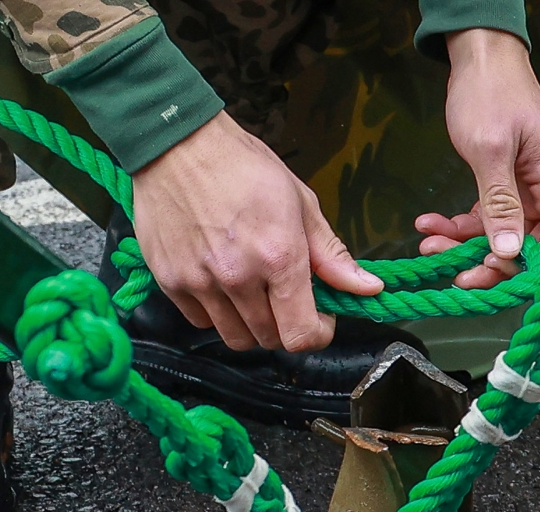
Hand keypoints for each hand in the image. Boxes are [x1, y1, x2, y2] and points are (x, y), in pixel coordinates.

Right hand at [131, 112, 383, 351]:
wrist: (177, 144)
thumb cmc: (243, 166)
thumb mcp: (300, 202)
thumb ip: (331, 255)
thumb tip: (369, 289)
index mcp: (279, 256)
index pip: (301, 334)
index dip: (317, 332)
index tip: (318, 316)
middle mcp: (238, 277)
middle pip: (270, 339)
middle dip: (286, 325)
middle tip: (285, 296)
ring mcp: (200, 283)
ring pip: (236, 338)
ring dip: (252, 325)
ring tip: (253, 292)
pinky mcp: (170, 282)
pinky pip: (201, 322)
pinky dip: (216, 313)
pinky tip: (221, 284)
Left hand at [415, 29, 539, 288]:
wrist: (480, 59)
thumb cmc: (491, 95)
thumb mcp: (491, 150)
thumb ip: (500, 204)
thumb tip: (508, 253)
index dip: (525, 274)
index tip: (484, 277)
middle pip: (525, 251)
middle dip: (483, 263)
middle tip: (448, 271)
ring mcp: (528, 193)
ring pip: (500, 239)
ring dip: (463, 246)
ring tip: (427, 243)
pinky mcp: (506, 188)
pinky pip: (485, 219)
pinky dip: (458, 225)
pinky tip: (429, 224)